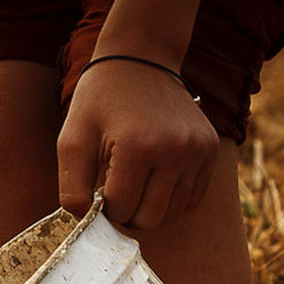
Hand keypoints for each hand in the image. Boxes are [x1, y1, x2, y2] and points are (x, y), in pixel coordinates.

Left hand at [56, 59, 218, 228]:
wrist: (140, 60)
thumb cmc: (98, 102)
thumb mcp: (71, 140)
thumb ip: (71, 187)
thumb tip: (84, 222)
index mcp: (139, 146)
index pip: (120, 209)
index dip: (102, 207)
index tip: (96, 187)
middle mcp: (177, 150)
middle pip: (149, 218)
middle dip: (126, 213)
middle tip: (113, 189)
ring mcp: (199, 151)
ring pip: (172, 214)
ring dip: (148, 208)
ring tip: (132, 181)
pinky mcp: (211, 151)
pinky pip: (191, 199)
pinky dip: (169, 199)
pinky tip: (152, 178)